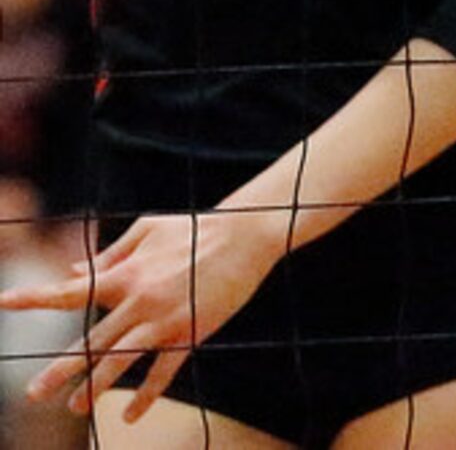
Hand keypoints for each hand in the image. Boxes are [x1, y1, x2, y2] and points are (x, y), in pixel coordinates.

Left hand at [0, 209, 283, 419]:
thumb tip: (73, 272)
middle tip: (34, 393)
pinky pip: (164, 371)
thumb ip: (109, 254)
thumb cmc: (195, 227)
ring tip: (75, 406)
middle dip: (61, 369)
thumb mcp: (149, 230)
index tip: (3, 301)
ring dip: (96, 387)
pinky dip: (146, 395)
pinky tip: (130, 415)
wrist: (246, 235)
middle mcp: (139, 300)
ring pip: (122, 360)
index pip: (71, 290)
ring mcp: (164, 319)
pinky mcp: (191, 333)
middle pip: (93, 341)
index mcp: (125, 273)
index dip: (34, 297)